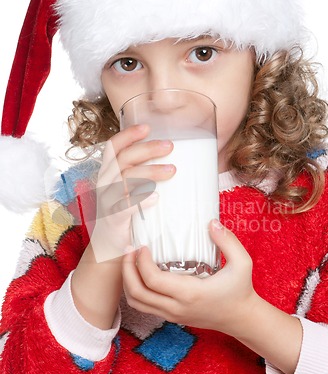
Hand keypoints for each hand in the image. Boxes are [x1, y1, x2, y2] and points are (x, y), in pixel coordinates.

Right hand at [87, 124, 175, 261]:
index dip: (128, 135)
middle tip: (170, 146)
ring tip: (172, 170)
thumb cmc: (126, 213)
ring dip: (149, 172)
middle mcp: (105, 183)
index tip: (147, 127)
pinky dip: (139, 200)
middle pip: (123, 159)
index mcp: (109, 173)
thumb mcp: (131, 190)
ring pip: (126, 179)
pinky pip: (123, 207)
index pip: (113, 148)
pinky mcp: (112, 219)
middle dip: (147, 149)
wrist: (110, 246)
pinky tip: (156, 197)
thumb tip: (175, 161)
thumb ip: (143, 175)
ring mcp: (107, 201)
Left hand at [122, 219, 257, 335]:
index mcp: (189, 294)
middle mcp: (176, 307)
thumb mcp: (242, 263)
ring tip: (130, 261)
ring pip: (136, 303)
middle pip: (136, 293)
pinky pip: (144, 306)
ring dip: (128, 281)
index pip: (152, 280)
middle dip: (126, 270)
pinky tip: (140, 273)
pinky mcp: (171, 317)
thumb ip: (228, 241)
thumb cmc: (240, 290)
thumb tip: (211, 222)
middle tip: (128, 250)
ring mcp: (172, 315)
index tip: (143, 246)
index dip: (141, 261)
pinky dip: (135, 290)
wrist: (241, 319)